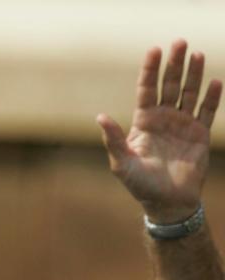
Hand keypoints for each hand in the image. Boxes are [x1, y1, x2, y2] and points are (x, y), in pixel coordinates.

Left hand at [97, 40, 220, 220]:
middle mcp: (164, 119)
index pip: (147, 90)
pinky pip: (207, 111)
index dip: (150, 70)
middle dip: (174, 64)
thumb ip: (114, 140)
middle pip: (169, 85)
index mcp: (144, 122)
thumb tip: (100, 117)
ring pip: (189, 93)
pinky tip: (214, 82)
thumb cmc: (141, 186)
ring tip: (197, 55)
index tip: (155, 51)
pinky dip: (211, 97)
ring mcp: (182, 124)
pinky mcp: (199, 134)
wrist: (167, 203)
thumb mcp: (122, 164)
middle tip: (179, 42)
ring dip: (194, 74)